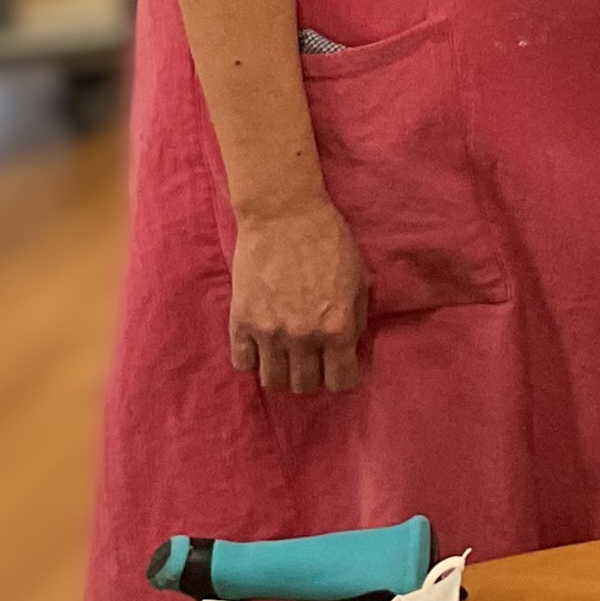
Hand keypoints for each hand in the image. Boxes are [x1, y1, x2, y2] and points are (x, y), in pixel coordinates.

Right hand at [229, 199, 368, 393]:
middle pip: (305, 385)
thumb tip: (348, 346)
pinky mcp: (240, 322)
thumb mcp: (359, 279)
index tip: (340, 368)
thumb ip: (355, 319)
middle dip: (313, 377)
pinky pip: (242, 362)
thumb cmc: (328, 241)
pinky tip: (262, 346)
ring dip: (282, 373)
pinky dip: (253, 360)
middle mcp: (303, 337)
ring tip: (287, 357)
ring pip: (272, 381)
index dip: (343, 376)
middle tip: (313, 361)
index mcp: (337, 327)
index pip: (341, 380)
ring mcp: (268, 332)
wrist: (284, 215)